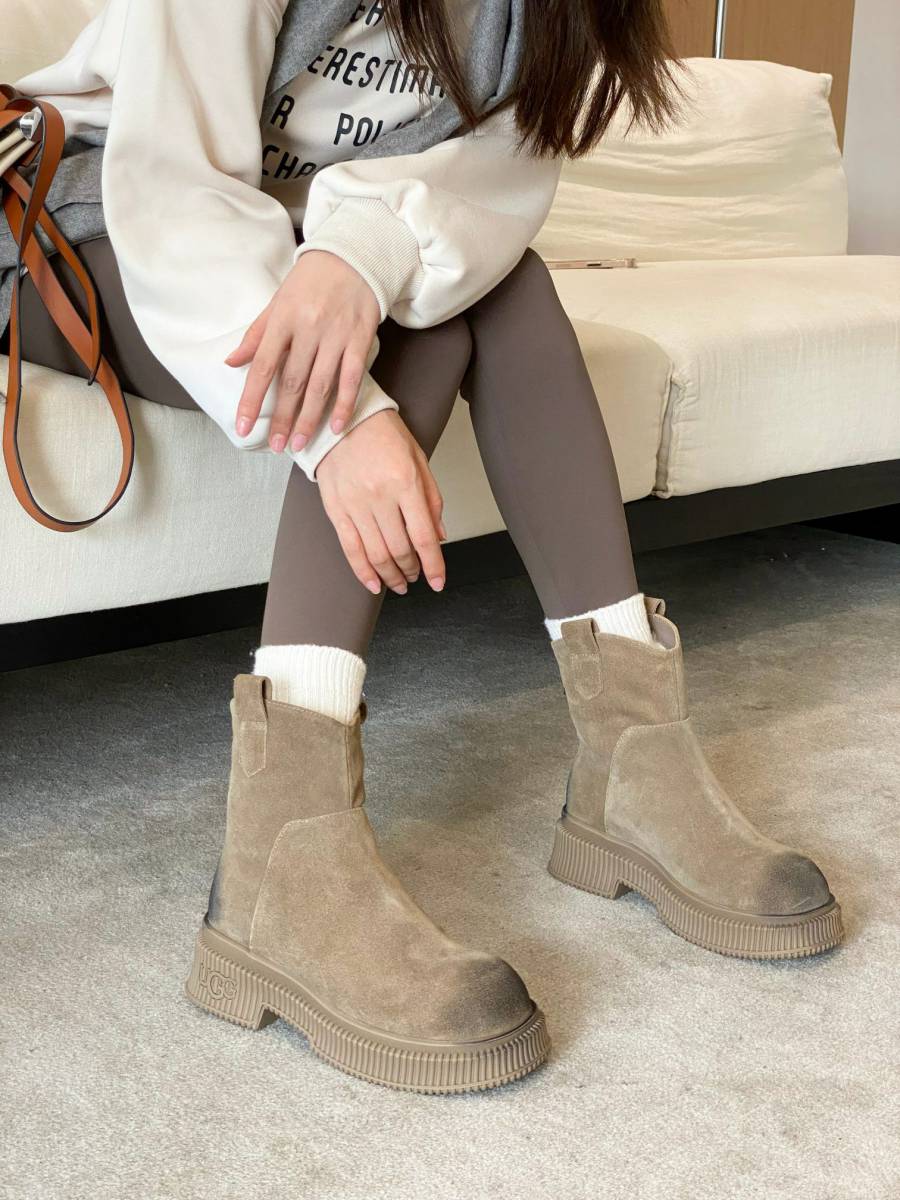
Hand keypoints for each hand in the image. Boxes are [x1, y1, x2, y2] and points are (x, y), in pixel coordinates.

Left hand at [225, 249, 379, 451]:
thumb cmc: (311, 281)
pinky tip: (337, 427)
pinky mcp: (360, 339)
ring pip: (320, 385)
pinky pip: (352, 378)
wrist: (353, 256)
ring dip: (309, 418)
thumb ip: (256, 335)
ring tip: (299, 443)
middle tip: (276, 446)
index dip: (251, 399)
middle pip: (292, 382)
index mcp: (282, 319)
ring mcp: (336, 335)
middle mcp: (308, 328)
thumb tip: (231, 363)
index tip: (243, 427)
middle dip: (282, 418)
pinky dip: (345, 404)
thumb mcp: (277, 302)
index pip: (263, 366)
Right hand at [316, 409, 447, 595]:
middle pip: (400, 550)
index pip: (424, 536)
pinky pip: (350, 549)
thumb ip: (431, 499)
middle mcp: (380, 495)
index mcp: (405, 482)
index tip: (438, 582)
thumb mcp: (418, 460)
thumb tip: (439, 536)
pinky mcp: (335, 509)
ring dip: (391, 575)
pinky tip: (374, 584)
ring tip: (399, 582)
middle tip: (417, 575)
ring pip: (376, 554)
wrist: (342, 419)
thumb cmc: (384, 435)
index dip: (434, 565)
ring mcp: (355, 504)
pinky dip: (363, 572)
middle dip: (412, 570)